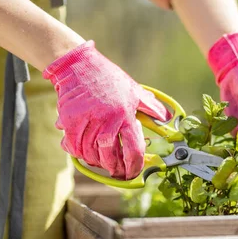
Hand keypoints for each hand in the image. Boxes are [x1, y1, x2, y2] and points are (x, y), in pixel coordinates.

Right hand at [43, 41, 171, 179]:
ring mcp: (88, 122)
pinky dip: (79, 154)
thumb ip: (151, 107)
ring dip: (97, 163)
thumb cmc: (109, 78)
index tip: (133, 172)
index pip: (133, 149)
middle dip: (115, 169)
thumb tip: (167, 118)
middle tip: (118, 173)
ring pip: (92, 154)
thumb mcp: (134, 90)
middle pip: (111, 157)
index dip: (134, 165)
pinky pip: (74, 147)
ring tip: (102, 164)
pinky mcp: (70, 121)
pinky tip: (84, 154)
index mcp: (126, 115)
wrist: (78, 65)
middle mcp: (107, 121)